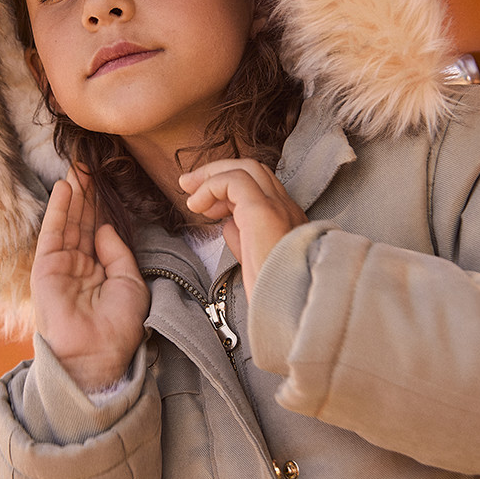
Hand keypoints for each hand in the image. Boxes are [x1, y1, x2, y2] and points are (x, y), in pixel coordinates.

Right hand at [31, 167, 149, 391]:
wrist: (98, 355)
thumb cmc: (118, 327)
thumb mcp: (130, 282)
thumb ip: (117, 252)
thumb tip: (103, 227)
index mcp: (99, 272)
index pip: (98, 230)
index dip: (101, 206)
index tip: (104, 182)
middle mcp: (79, 266)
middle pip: (82, 222)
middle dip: (86, 194)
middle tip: (89, 164)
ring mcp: (61, 267)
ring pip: (69, 222)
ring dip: (74, 194)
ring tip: (79, 168)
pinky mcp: (46, 268)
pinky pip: (53, 233)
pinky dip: (59, 209)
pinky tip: (65, 188)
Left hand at [179, 159, 306, 299]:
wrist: (292, 310)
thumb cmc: (274, 296)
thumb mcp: (254, 261)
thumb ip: (243, 238)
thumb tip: (226, 223)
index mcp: (287, 219)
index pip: (259, 185)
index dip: (227, 188)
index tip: (203, 205)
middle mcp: (287, 207)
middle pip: (251, 169)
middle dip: (215, 172)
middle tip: (187, 184)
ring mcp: (278, 207)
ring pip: (244, 168)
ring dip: (211, 176)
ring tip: (188, 193)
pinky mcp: (263, 212)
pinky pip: (234, 181)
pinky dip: (211, 186)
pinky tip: (197, 206)